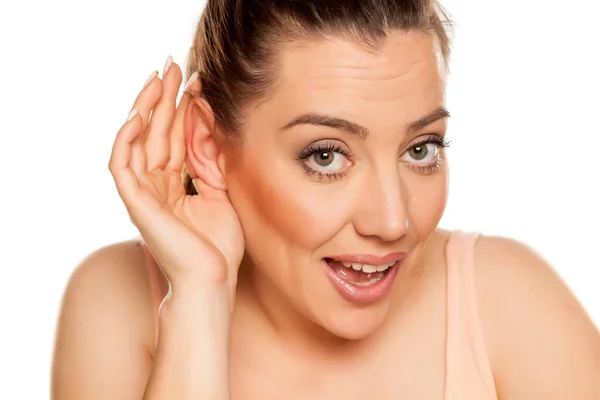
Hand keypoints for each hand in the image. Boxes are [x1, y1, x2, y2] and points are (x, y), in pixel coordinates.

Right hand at [108, 60, 243, 301]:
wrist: (213, 279)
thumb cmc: (219, 246)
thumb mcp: (221, 193)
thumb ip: (210, 162)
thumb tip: (209, 126)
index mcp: (174, 185)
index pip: (174, 138)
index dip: (182, 110)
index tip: (196, 82)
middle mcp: (155, 185)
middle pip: (156, 133)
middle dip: (164, 98)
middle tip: (174, 66)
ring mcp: (142, 193)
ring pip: (136, 141)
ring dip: (145, 108)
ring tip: (158, 78)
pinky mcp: (135, 202)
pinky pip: (122, 164)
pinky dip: (127, 139)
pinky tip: (139, 115)